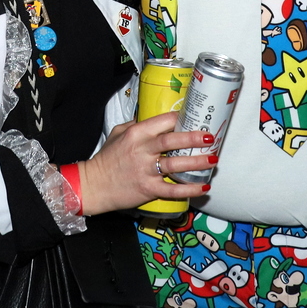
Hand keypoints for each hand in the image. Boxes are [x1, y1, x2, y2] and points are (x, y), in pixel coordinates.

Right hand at [78, 113, 211, 216]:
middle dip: (193, 138)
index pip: (162, 121)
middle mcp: (142, 151)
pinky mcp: (148, 189)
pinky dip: (189, 190)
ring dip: (196, 163)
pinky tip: (203, 186)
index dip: (181, 119)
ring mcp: (145, 171)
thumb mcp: (118, 134)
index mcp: (136, 134)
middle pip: (171, 141)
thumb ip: (137, 125)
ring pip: (175, 165)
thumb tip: (157, 118)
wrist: (93, 185)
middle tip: (210, 137)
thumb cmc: (106, 159)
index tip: (196, 118)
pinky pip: (172, 190)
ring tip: (213, 160)